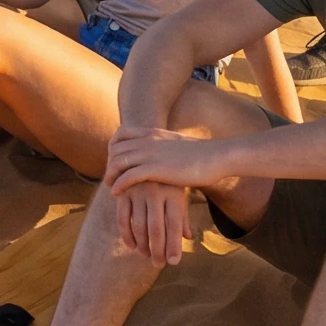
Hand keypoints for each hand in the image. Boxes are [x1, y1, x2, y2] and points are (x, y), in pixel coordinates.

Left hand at [105, 123, 236, 198]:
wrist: (216, 157)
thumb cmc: (201, 154)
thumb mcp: (176, 143)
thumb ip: (164, 145)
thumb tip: (161, 151)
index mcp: (153, 132)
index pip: (120, 133)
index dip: (112, 146)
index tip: (114, 160)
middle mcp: (148, 140)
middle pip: (115, 148)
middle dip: (109, 163)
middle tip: (110, 177)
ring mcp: (151, 153)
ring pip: (118, 161)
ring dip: (110, 175)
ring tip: (111, 186)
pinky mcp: (156, 169)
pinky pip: (128, 176)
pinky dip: (119, 184)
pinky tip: (117, 193)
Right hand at [111, 179, 195, 265]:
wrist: (148, 151)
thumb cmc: (169, 178)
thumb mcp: (179, 192)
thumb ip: (182, 215)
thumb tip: (188, 237)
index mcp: (173, 193)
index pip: (175, 224)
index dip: (174, 245)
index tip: (173, 262)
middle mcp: (155, 191)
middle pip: (156, 228)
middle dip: (157, 250)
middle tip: (159, 264)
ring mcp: (137, 191)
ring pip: (139, 225)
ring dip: (142, 245)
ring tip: (146, 255)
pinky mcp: (123, 192)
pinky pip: (122, 218)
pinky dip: (127, 235)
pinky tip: (132, 245)